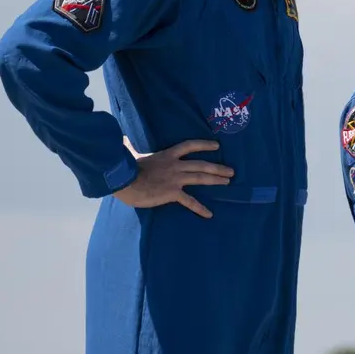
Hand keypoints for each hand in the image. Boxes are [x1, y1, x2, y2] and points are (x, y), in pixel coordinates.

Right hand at [115, 138, 234, 218]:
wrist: (123, 181)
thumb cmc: (126, 169)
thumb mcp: (132, 155)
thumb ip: (131, 148)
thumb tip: (123, 139)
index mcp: (167, 155)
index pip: (189, 146)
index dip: (204, 145)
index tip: (217, 145)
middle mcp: (175, 165)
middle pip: (202, 165)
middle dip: (218, 167)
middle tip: (231, 171)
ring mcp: (175, 179)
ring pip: (201, 178)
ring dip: (216, 180)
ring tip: (228, 182)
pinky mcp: (172, 192)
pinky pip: (190, 201)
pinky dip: (200, 208)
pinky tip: (209, 214)